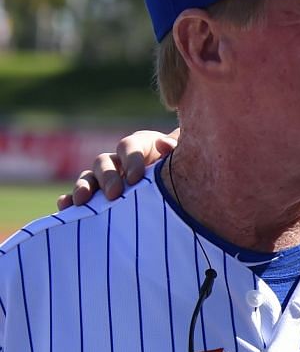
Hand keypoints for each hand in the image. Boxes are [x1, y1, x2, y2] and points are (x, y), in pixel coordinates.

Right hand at [57, 128, 177, 208]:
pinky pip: (80, 195)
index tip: (136, 178)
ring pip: (89, 177)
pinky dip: (70, 200)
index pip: (128, 146)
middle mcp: (118, 160)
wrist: (181, 183)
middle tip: (114, 194)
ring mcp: (105, 177)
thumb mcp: (182, 158)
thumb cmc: (182, 168)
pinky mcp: (98, 195)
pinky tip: (65, 207)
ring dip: (83, 188)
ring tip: (82, 201)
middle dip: (108, 178)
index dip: (131, 160)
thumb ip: (174, 151)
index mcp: (139, 146)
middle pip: (105, 162)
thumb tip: (164, 144)